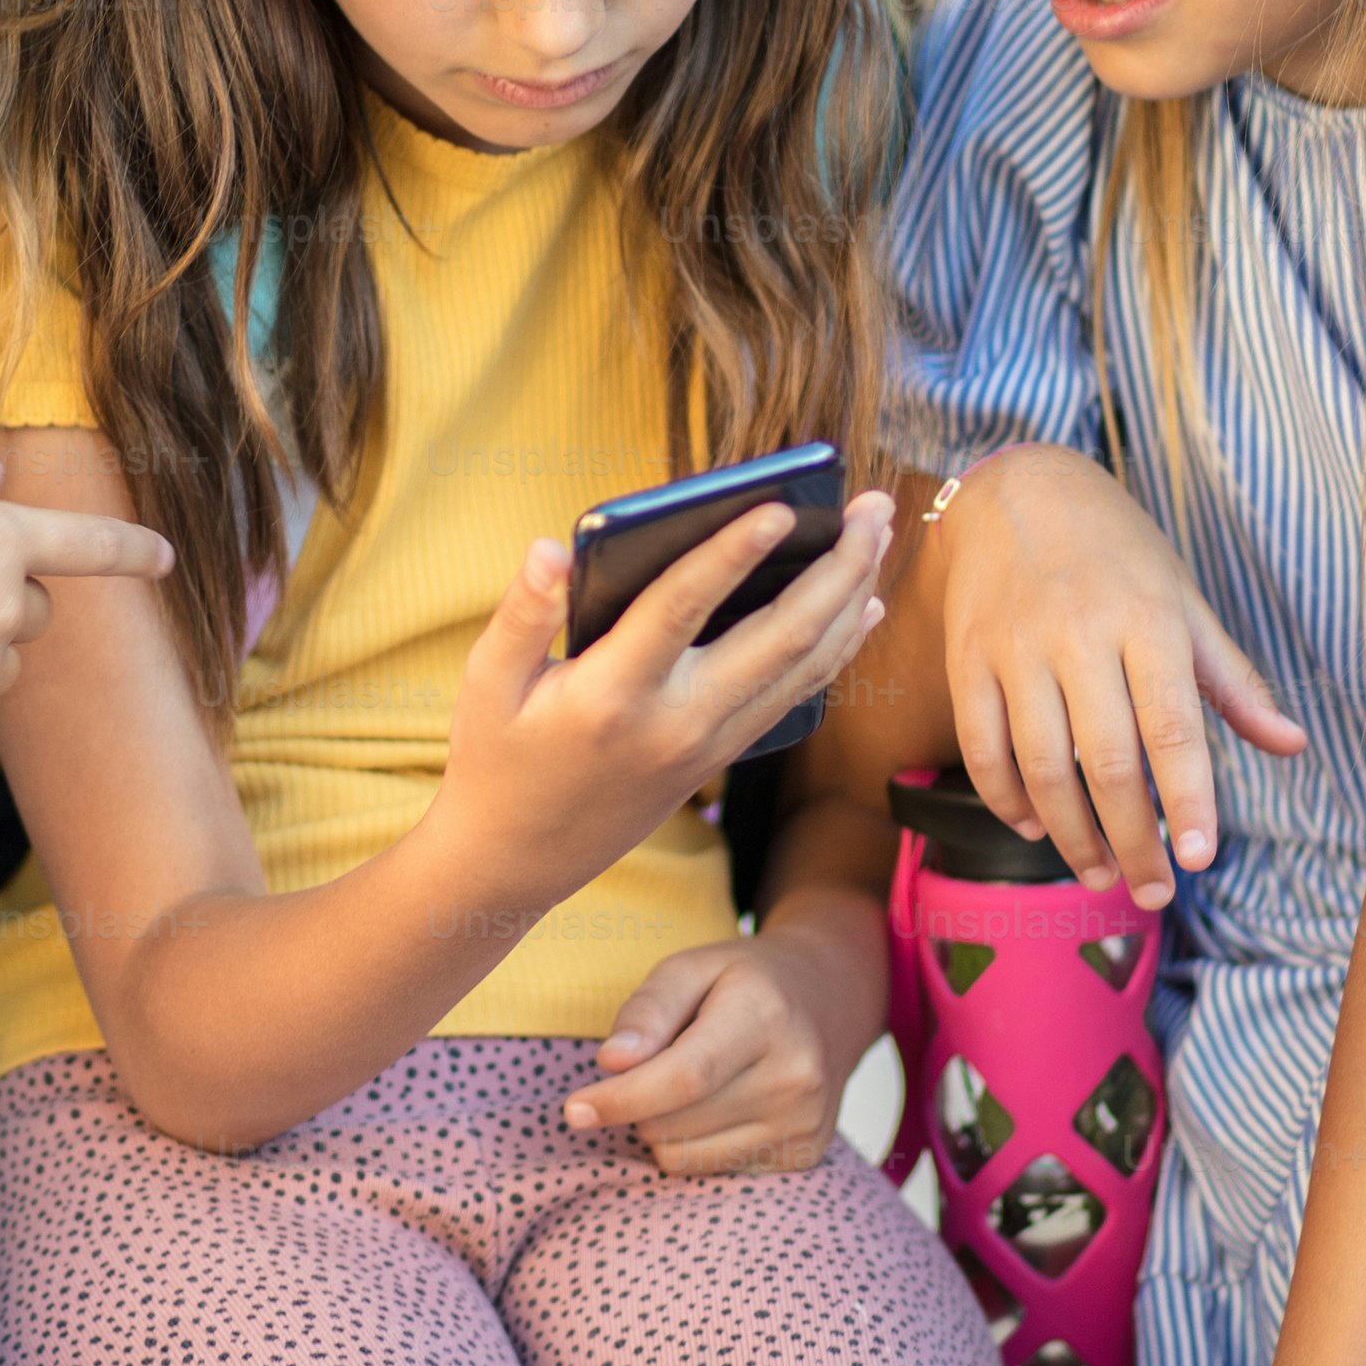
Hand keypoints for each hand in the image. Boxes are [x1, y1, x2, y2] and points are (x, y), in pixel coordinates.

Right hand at [430, 490, 895, 910]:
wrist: (520, 859)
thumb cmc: (497, 758)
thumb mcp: (487, 684)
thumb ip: (521, 614)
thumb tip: (550, 549)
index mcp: (612, 695)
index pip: (681, 610)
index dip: (730, 555)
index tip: (779, 506)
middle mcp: (676, 722)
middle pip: (780, 638)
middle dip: (837, 567)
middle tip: (875, 505)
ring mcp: (709, 743)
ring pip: (805, 666)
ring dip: (851, 596)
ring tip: (878, 532)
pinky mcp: (722, 755)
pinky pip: (797, 693)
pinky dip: (838, 645)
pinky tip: (861, 605)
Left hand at [564, 911, 879, 1172]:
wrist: (832, 998)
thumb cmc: (745, 980)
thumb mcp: (691, 966)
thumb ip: (647, 1010)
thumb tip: (611, 1062)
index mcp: (765, 1016)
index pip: (683, 1078)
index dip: (621, 1099)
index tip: (574, 1109)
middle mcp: (795, 1076)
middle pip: (673, 1123)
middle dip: (636, 1102)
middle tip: (653, 1062)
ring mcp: (804, 1122)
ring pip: (684, 1157)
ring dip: (662, 1126)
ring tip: (692, 1079)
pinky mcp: (804, 1154)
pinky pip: (711, 1170)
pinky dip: (695, 1142)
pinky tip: (721, 1102)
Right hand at [934, 445, 1304, 906]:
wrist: (1020, 490)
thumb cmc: (1119, 554)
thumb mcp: (1184, 603)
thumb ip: (1233, 682)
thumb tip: (1294, 745)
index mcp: (1147, 621)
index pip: (1173, 728)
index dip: (1187, 800)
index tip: (1199, 859)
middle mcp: (1079, 635)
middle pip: (1106, 762)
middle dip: (1133, 841)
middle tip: (1154, 893)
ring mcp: (1016, 647)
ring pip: (1041, 766)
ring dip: (1071, 835)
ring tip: (1101, 874)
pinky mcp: (968, 658)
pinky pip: (983, 747)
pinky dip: (1006, 799)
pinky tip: (1035, 828)